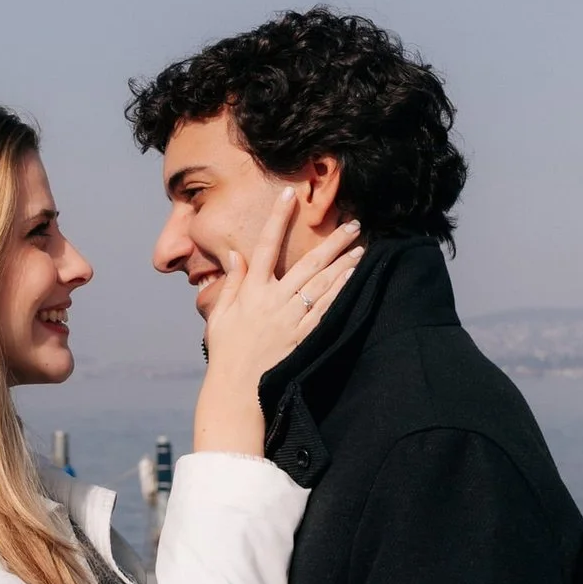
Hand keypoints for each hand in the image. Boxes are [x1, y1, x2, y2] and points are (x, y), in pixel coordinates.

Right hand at [196, 191, 362, 454]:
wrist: (236, 388)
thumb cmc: (226, 351)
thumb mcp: (220, 314)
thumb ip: (231, 282)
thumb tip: (236, 255)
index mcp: (251, 291)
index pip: (264, 245)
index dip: (277, 218)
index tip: (289, 195)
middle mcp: (273, 300)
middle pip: (308, 263)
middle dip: (333, 242)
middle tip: (353, 224)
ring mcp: (290, 318)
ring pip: (323, 284)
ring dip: (344, 264)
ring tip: (362, 248)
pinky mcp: (303, 336)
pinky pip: (326, 310)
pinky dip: (340, 293)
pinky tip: (353, 279)